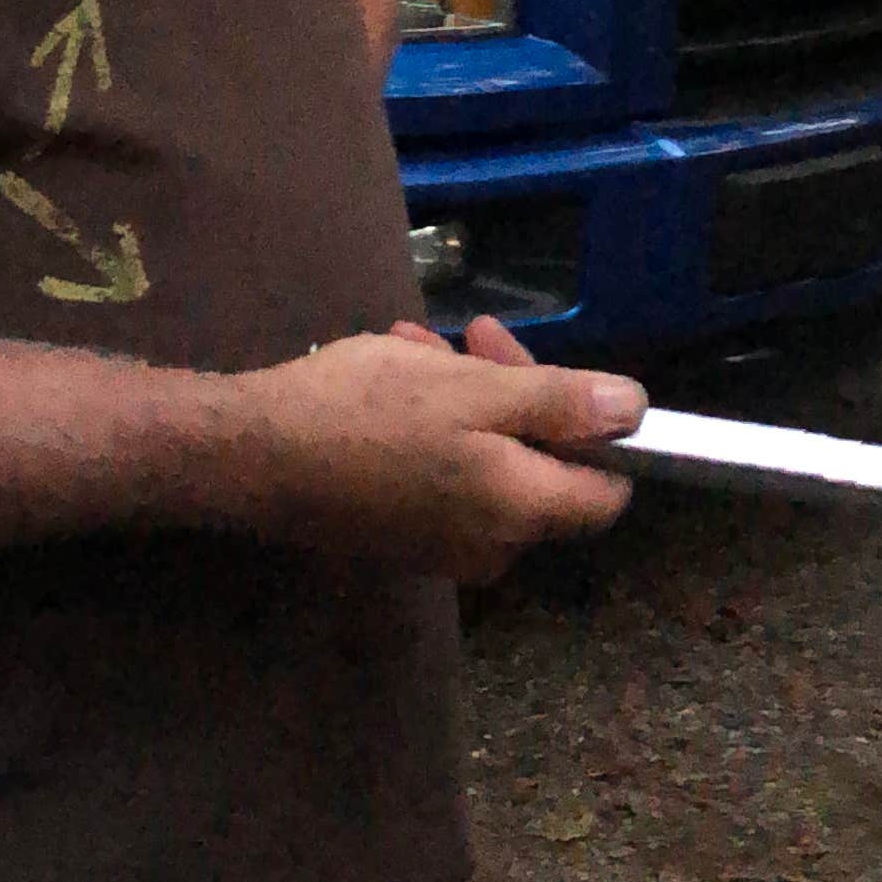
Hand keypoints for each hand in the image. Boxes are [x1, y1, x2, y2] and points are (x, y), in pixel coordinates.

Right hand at [239, 320, 643, 579]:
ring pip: (486, 461)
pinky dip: (433, 425)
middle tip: (477, 334)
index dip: (598, 431)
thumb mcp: (475, 391)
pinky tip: (397, 370)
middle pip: (541, 466)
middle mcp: (489, 546)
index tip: (560, 375)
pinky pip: (441, 476)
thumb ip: (563, 406)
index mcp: (521, 514)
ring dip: (468, 396)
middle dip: (517, 392)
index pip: (607, 492)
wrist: (245, 454)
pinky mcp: (397, 535)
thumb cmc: (365, 413)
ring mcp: (439, 546)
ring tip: (425, 343)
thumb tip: (635, 412)